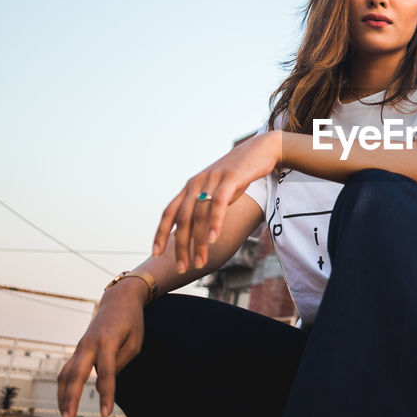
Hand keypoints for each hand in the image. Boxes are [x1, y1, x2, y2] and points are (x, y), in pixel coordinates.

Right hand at [57, 277, 146, 416]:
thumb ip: (121, 363)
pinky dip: (65, 387)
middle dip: (71, 399)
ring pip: (66, 374)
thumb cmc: (131, 322)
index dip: (106, 395)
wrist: (119, 300)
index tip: (105, 414)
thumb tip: (106, 382)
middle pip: (76, 375)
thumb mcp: (136, 342)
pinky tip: (65, 401)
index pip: (106, 374)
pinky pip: (67, 370)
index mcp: (108, 342)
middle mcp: (89, 344)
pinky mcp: (78, 349)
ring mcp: (81, 346)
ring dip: (63, 396)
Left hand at [154, 130, 280, 271]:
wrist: (260, 149)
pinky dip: (215, 223)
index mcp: (190, 187)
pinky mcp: (230, 178)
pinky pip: (219, 204)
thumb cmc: (239, 174)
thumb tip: (194, 229)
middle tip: (183, 267)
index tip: (156, 253)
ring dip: (199, 242)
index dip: (161, 233)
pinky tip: (214, 240)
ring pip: (200, 216)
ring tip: (200, 262)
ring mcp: (212, 180)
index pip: (169, 212)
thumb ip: (204, 205)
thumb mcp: (217, 190)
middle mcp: (197, 183)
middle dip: (181, 246)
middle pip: (183, 219)